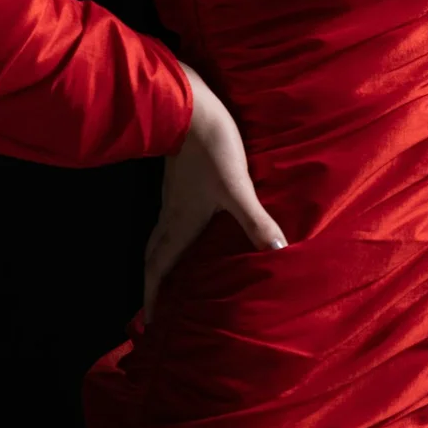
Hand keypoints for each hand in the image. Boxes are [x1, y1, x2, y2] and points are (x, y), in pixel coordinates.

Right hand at [143, 61, 288, 324]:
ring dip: (160, 260)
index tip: (148, 323)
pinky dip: (169, 236)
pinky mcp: (177, 180)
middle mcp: (170, 214)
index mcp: (180, 223)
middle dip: (152, 284)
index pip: (159, 269)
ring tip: (167, 276)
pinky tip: (186, 230)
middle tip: (153, 307)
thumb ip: (256, 220)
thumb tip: (279, 250)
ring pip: (159, 236)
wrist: (188, 104)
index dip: (153, 298)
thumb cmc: (211, 147)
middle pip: (153, 256)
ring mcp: (171, 196)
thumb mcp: (238, 186)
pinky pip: (167, 218)